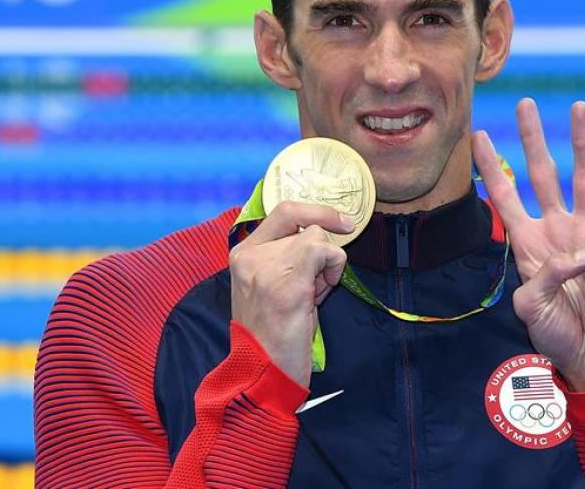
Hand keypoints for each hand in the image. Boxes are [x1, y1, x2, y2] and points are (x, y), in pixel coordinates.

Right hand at [229, 201, 353, 386]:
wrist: (262, 373)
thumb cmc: (272, 335)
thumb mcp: (269, 286)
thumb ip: (284, 257)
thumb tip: (321, 235)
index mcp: (242, 254)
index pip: (283, 211)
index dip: (317, 210)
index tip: (342, 221)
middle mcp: (250, 255)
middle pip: (307, 227)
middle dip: (320, 254)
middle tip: (313, 288)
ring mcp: (267, 266)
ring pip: (318, 238)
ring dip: (326, 266)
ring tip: (311, 297)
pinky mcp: (289, 281)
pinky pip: (326, 251)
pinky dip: (333, 269)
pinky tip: (321, 295)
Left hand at [472, 98, 584, 391]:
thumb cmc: (556, 334)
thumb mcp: (529, 309)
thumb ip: (541, 279)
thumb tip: (580, 255)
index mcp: (528, 242)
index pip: (505, 195)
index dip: (492, 167)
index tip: (478, 135)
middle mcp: (555, 229)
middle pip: (542, 174)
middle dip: (533, 139)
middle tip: (525, 103)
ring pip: (582, 179)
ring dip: (581, 144)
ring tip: (579, 108)